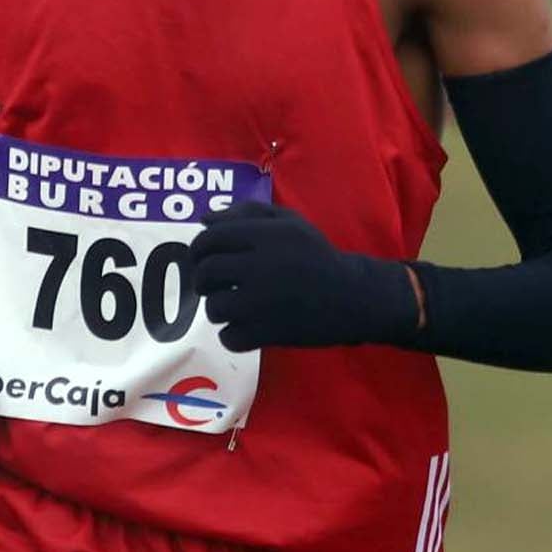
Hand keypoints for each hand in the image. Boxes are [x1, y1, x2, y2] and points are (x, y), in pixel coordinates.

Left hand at [188, 201, 419, 352]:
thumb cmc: (316, 255)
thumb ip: (247, 213)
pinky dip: (232, 336)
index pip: (209, 240)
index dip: (198, 251)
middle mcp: (260, 266)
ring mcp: (263, 302)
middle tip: (214, 285)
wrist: (354, 296)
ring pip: (215, 307)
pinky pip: (229, 337)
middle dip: (203, 281)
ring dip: (218, 308)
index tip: (203, 260)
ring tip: (234, 306)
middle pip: (206, 273)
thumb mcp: (289, 223)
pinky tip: (246, 328)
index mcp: (264, 236)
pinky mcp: (269, 332)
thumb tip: (205, 220)